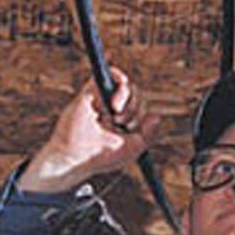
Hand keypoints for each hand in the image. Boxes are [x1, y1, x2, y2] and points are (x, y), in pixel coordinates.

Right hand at [19, 67, 159, 192]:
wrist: (77, 160)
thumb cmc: (101, 157)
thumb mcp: (133, 148)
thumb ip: (148, 133)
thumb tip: (156, 116)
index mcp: (119, 117)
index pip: (138, 104)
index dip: (141, 113)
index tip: (131, 128)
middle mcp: (109, 105)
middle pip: (135, 92)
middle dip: (136, 108)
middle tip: (123, 124)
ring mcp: (98, 98)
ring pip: (125, 84)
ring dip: (128, 102)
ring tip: (117, 118)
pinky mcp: (88, 93)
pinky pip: (106, 74)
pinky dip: (119, 83)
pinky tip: (115, 106)